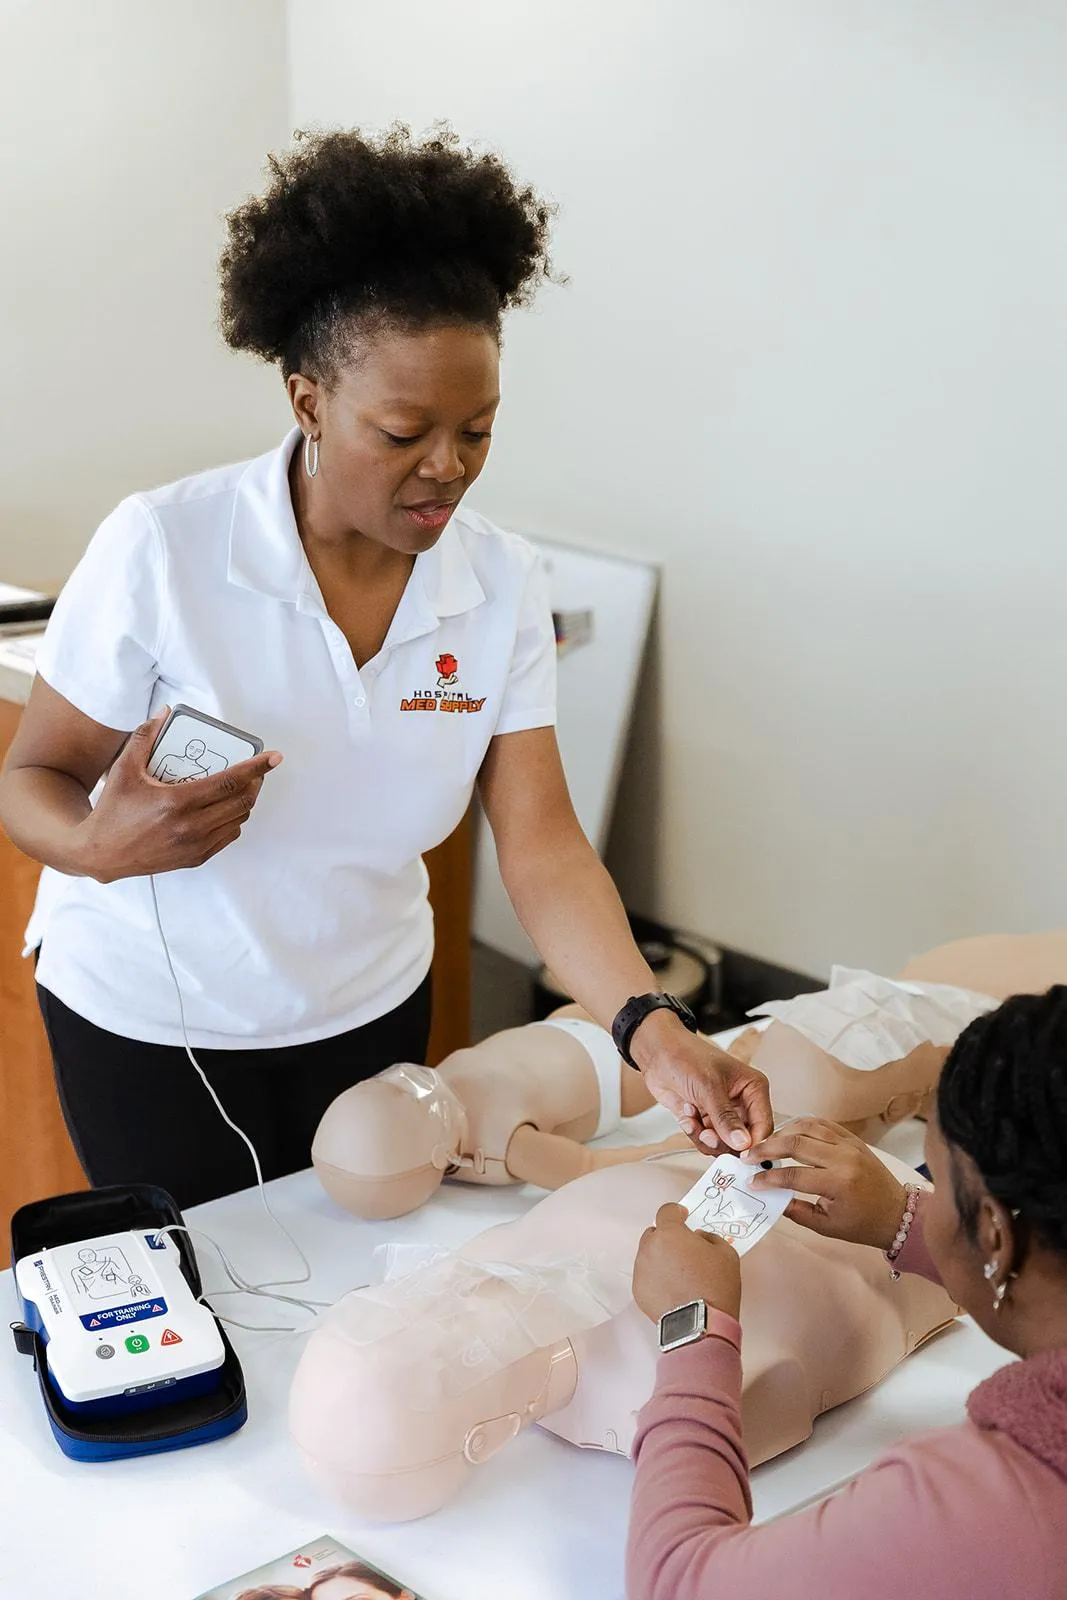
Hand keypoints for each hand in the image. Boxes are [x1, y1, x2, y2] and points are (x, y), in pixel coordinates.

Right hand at [78, 708, 282, 881]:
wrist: (101, 853)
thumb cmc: (113, 810)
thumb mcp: (124, 770)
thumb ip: (144, 737)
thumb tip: (165, 713)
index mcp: (177, 802)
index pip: (230, 781)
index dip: (256, 767)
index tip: (274, 757)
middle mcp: (191, 827)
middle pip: (242, 802)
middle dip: (255, 783)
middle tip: (256, 770)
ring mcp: (195, 845)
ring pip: (238, 820)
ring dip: (245, 801)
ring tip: (240, 787)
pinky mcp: (196, 858)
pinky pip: (228, 836)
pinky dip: (233, 820)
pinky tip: (225, 809)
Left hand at [631, 1012, 773, 1153]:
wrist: (657, 1053)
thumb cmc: (685, 1056)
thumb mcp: (708, 1087)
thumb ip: (725, 1118)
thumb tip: (743, 1144)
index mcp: (753, 1089)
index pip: (763, 1126)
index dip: (753, 1145)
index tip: (738, 1156)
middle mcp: (742, 1103)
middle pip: (744, 1141)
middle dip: (722, 1141)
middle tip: (705, 1133)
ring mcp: (724, 1114)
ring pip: (724, 1145)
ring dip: (704, 1137)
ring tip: (691, 1118)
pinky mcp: (706, 1121)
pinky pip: (706, 1141)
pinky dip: (694, 1133)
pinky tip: (686, 1115)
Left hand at [633, 1203, 741, 1323]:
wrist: (701, 1325)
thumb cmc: (715, 1286)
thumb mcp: (726, 1254)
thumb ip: (710, 1238)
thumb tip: (697, 1238)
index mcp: (670, 1234)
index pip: (667, 1211)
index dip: (676, 1213)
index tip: (683, 1218)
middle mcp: (650, 1248)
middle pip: (655, 1233)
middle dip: (668, 1238)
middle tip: (683, 1251)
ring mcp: (641, 1270)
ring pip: (649, 1255)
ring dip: (661, 1258)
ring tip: (678, 1275)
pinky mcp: (638, 1291)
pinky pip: (647, 1276)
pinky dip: (656, 1278)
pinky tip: (672, 1290)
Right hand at [744, 1118, 909, 1249]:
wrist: (897, 1212)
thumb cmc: (862, 1224)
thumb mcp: (826, 1226)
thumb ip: (796, 1210)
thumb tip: (769, 1196)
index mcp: (838, 1183)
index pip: (793, 1176)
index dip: (768, 1178)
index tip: (752, 1181)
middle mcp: (843, 1158)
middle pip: (796, 1143)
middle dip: (768, 1148)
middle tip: (748, 1155)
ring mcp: (849, 1144)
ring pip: (808, 1126)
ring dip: (782, 1132)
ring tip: (764, 1143)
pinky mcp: (852, 1138)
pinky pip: (822, 1123)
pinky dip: (802, 1124)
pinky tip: (787, 1132)